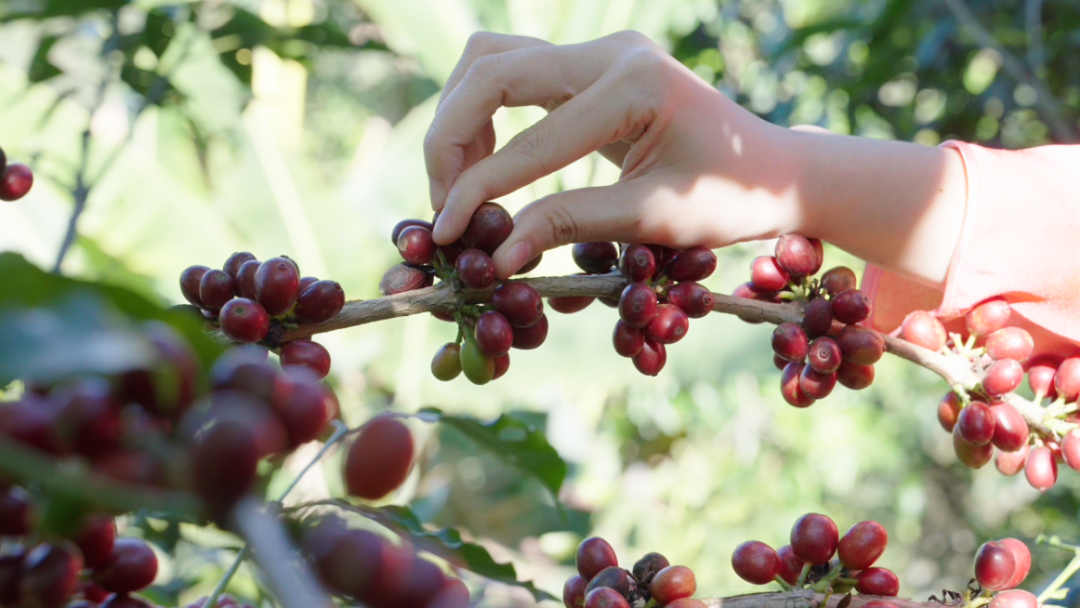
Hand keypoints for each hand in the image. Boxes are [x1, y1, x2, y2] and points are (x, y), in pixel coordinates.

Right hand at [424, 31, 802, 278]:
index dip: (477, 189)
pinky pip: (514, 70)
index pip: (532, 140)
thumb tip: (497, 256)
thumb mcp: (652, 219)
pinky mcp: (592, 63)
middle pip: (491, 71)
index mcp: (635, 86)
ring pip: (493, 60)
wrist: (772, 169)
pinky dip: (484, 112)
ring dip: (460, 117)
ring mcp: (601, 50)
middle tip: (444, 205)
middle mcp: (612, 52)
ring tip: (460, 184)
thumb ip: (569, 225)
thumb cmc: (729, 199)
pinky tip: (487, 162)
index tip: (444, 232)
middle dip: (451, 139)